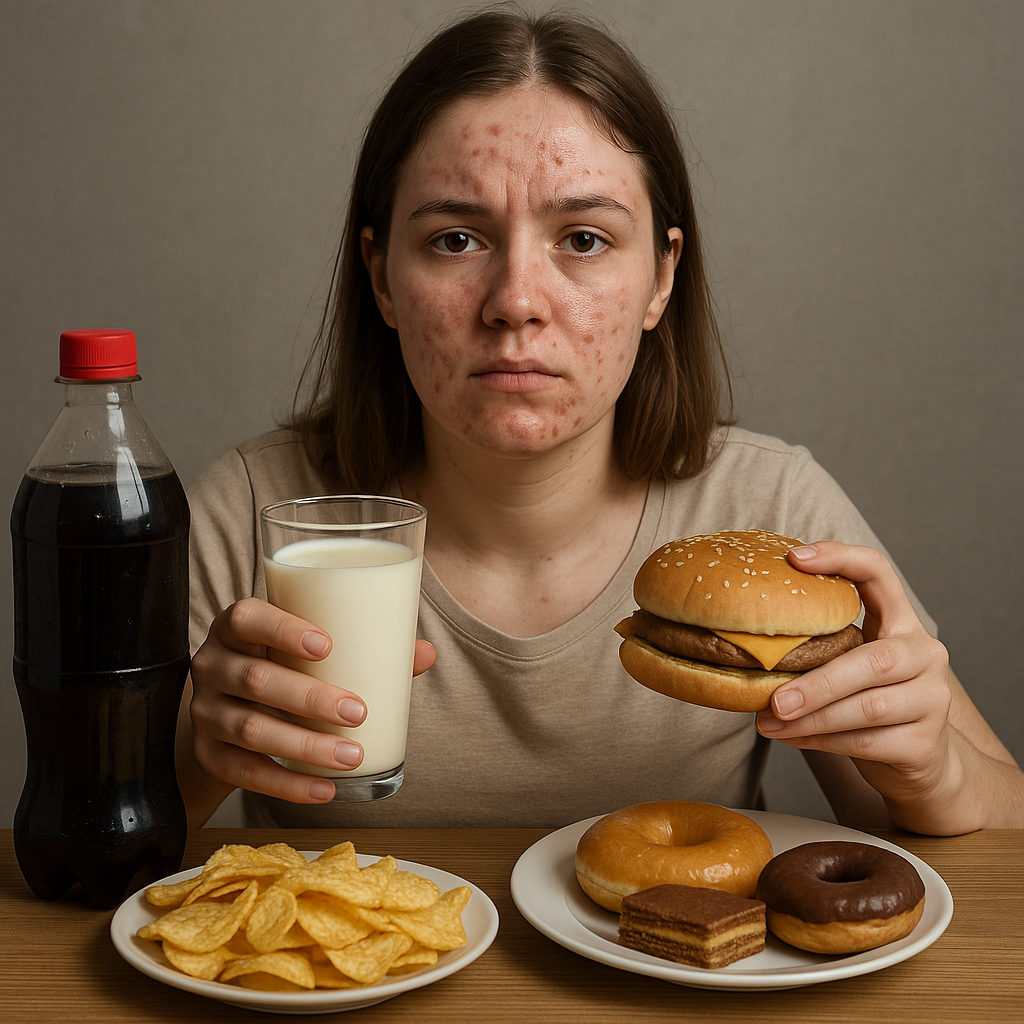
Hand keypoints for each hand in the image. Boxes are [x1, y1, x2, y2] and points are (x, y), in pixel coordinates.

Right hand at [186, 597, 436, 805]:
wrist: (228, 715)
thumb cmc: (283, 668)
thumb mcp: (308, 651)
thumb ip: (363, 648)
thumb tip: (425, 652)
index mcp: (237, 628)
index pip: (246, 617)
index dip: (282, 629)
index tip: (328, 645)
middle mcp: (213, 665)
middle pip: (255, 679)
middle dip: (310, 699)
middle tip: (358, 712)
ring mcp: (205, 712)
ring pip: (251, 730)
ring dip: (306, 746)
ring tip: (352, 756)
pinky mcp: (207, 755)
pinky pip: (245, 774)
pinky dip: (288, 785)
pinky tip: (324, 789)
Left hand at [755, 541, 953, 819]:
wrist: (917, 761)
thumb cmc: (866, 700)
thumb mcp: (849, 664)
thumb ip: (819, 648)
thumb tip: (745, 644)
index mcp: (902, 622)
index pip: (878, 574)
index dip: (841, 558)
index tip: (795, 558)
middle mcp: (925, 655)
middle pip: (873, 661)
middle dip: (817, 683)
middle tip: (772, 698)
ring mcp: (932, 700)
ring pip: (867, 708)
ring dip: (811, 718)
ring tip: (768, 722)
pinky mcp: (925, 744)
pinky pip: (866, 741)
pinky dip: (821, 741)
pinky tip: (789, 737)